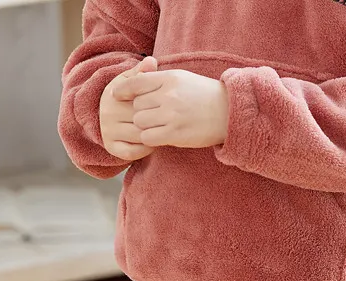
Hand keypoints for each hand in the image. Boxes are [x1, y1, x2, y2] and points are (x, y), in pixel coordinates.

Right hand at [99, 56, 158, 160]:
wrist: (114, 118)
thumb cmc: (131, 98)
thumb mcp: (135, 83)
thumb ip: (143, 73)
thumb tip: (151, 61)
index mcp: (113, 93)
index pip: (139, 100)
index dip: (155, 104)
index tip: (167, 105)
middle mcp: (107, 112)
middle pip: (140, 119)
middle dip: (157, 122)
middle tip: (173, 123)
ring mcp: (108, 130)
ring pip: (138, 136)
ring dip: (154, 136)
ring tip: (164, 132)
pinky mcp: (111, 147)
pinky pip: (132, 152)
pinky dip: (145, 150)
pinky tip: (153, 144)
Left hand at [113, 69, 228, 148]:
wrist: (228, 113)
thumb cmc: (204, 95)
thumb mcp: (182, 78)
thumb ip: (160, 79)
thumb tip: (138, 78)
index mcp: (169, 79)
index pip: (135, 83)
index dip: (122, 90)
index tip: (117, 96)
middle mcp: (168, 96)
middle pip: (136, 105)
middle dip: (140, 111)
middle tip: (151, 116)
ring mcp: (171, 116)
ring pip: (140, 122)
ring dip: (144, 126)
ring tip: (156, 127)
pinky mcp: (175, 134)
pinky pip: (148, 138)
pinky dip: (149, 139)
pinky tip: (158, 137)